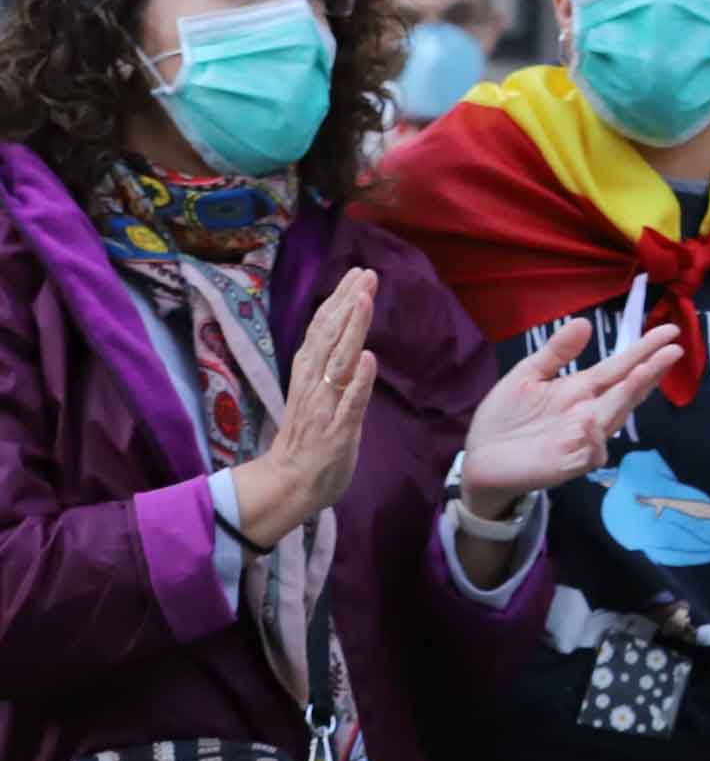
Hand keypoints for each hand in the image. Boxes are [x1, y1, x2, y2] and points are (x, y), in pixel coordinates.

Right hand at [227, 272, 377, 550]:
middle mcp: (313, 386)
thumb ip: (330, 371)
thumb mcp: (320, 398)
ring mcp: (324, 407)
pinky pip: (349, 404)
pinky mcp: (336, 432)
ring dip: (352, 330)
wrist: (290, 486)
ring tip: (365, 300)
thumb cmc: (310, 443)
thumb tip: (347, 343)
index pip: (324, 331)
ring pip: (338, 362)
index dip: (341, 301)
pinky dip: (358, 381)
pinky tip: (368, 358)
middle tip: (367, 274)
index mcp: (309, 376)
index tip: (358, 275)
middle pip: (329, 337)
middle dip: (348, 304)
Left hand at [459, 317, 685, 510]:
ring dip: (630, 396)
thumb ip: (556, 352)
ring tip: (645, 372)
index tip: (670, 331)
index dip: (643, 350)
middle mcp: (590, 412)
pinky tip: (592, 421)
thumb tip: (585, 322)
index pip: (619, 367)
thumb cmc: (505, 418)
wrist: (479, 458)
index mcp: (582, 390)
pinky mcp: (568, 463)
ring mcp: (583, 439)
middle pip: (626, 390)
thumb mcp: (527, 376)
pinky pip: (590, 452)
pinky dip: (594, 438)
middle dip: (650, 371)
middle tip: (674, 350)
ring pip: (615, 417)